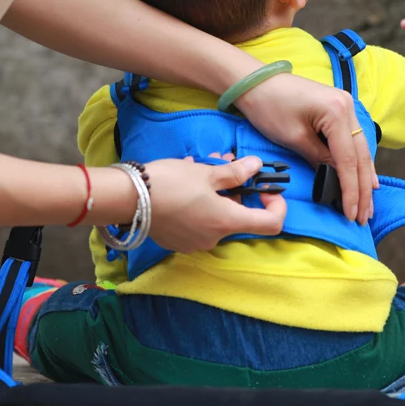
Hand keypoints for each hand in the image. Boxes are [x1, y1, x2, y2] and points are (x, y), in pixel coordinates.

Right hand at [145, 157, 286, 252]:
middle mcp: (215, 237)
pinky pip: (197, 222)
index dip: (276, 205)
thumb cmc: (170, 183)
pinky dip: (198, 204)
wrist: (128, 199)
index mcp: (227, 221)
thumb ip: (235, 173)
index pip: (271, 223)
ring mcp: (195, 242)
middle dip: (234, 188)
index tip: (264, 189)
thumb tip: (257, 167)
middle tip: (221, 163)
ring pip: (216, 216)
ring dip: (214, 192)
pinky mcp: (178, 241)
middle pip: (238, 215)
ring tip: (197, 166)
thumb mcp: (206, 172)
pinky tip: (183, 184)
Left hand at [233, 76, 375, 224]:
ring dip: (364, 179)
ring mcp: (347, 107)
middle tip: (363, 217)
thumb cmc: (269, 107)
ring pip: (361, 150)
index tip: (351, 214)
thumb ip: (319, 159)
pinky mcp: (340, 110)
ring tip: (367, 206)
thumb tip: (336, 180)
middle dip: (363, 189)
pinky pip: (354, 141)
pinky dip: (358, 163)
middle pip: (360, 156)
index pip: (348, 160)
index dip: (351, 190)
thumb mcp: (294, 138)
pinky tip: (367, 180)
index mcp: (337, 112)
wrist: (256, 82)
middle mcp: (348, 107)